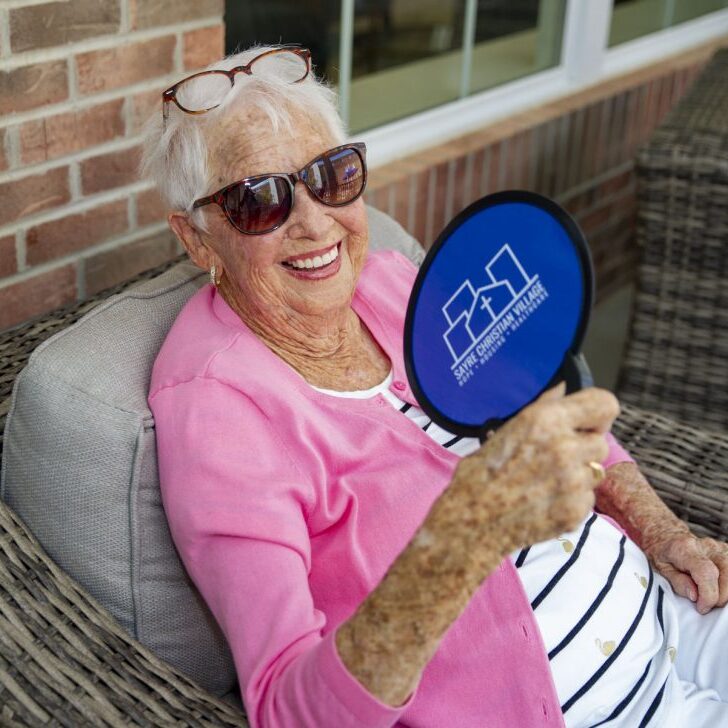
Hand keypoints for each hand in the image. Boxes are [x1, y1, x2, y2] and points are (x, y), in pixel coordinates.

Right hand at [451, 383, 619, 556]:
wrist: (471, 520)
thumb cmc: (482, 473)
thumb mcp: (508, 429)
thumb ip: (543, 408)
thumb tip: (562, 388)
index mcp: (546, 419)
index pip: (605, 404)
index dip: (598, 414)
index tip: (589, 423)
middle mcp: (565, 446)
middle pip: (600, 441)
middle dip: (582, 449)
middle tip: (555, 458)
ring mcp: (573, 480)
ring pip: (596, 471)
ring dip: (579, 474)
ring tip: (546, 480)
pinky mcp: (576, 508)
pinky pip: (588, 497)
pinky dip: (572, 498)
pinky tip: (545, 498)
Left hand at [647, 534, 727, 612]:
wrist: (666, 537)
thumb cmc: (662, 554)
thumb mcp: (660, 570)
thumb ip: (677, 583)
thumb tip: (695, 596)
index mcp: (685, 549)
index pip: (706, 572)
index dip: (708, 595)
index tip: (701, 607)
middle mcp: (706, 545)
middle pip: (725, 574)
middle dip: (719, 597)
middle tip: (704, 604)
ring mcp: (718, 547)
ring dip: (725, 592)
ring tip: (710, 597)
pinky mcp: (725, 551)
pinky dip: (727, 585)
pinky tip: (717, 589)